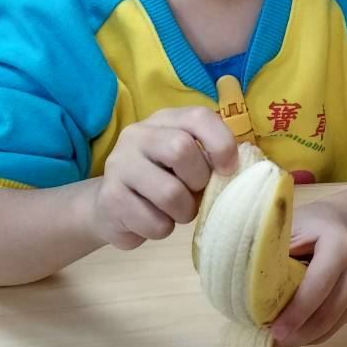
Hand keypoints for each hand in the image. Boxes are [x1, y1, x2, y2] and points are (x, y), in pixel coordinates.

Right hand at [92, 107, 236, 248]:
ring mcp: (119, 165)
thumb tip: (236, 172)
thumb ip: (210, 158)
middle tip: (194, 193)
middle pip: (180, 149)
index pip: (198, 117)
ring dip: (184, 212)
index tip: (228, 169)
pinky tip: (153, 220)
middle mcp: (137, 135)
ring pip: (169, 193)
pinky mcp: (110, 198)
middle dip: (198, 181)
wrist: (113, 205)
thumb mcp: (188, 162)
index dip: (221, 143)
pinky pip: (153, 222)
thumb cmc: (163, 180)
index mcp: (164, 120)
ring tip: (176, 212)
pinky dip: (163, 229)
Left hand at [270, 200, 346, 346]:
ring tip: (278, 342)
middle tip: (271, 344)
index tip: (273, 332)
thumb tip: (250, 288)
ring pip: (331, 326)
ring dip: (303, 338)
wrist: (346, 224)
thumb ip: (276, 253)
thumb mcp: (292, 226)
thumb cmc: (311, 225)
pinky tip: (294, 331)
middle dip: (297, 334)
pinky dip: (312, 333)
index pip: (317, 286)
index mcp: (340, 246)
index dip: (296, 312)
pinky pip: (334, 326)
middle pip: (327, 314)